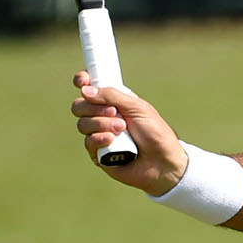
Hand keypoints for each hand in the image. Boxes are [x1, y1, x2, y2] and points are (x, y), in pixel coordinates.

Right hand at [70, 70, 187, 195]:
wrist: (163, 161)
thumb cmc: (155, 132)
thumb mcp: (137, 107)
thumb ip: (112, 96)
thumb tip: (85, 90)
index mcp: (113, 102)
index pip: (89, 88)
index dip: (82, 82)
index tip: (82, 81)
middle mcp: (103, 117)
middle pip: (79, 106)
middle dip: (94, 107)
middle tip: (115, 112)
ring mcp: (99, 135)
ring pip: (82, 124)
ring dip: (101, 124)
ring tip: (122, 129)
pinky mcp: (98, 154)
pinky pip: (88, 142)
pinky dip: (99, 139)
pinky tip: (112, 140)